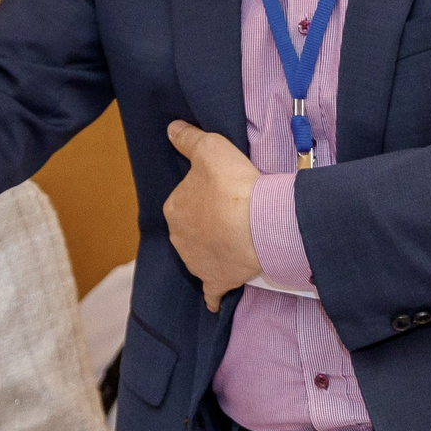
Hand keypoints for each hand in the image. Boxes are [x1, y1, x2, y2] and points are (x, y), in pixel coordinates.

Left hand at [165, 120, 262, 309]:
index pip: (184, 199)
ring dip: (214, 250)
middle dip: (208, 222)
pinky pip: (211, 291)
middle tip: (234, 214)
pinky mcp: (216, 281)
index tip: (224, 191)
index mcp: (174, 208)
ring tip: (236, 241)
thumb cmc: (234, 184)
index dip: (204, 194)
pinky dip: (213, 295)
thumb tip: (171, 129)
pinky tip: (214, 301)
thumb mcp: (210, 147)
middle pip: (192, 227)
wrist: (259, 224)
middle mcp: (179, 238)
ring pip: (200, 254)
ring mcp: (196, 262)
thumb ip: (188, 138)